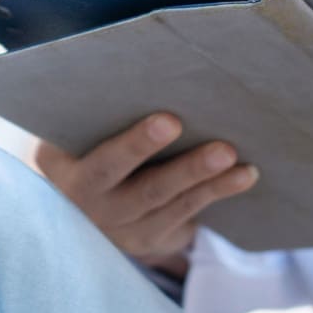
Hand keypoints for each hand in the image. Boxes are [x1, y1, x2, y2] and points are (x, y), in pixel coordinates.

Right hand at [34, 115, 258, 278]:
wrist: (79, 198)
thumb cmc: (82, 143)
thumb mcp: (73, 133)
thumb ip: (99, 113)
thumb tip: (151, 73)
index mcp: (68, 171)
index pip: (101, 159)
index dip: (135, 144)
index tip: (171, 122)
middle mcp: (94, 205)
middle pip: (143, 189)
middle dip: (183, 168)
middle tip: (222, 149)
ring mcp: (123, 228)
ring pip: (171, 202)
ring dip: (207, 179)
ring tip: (235, 157)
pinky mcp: (149, 239)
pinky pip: (186, 213)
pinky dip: (216, 191)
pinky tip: (245, 174)